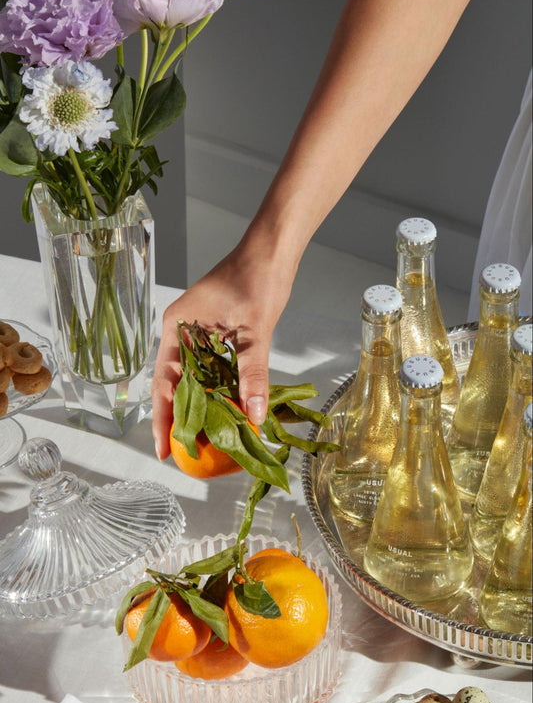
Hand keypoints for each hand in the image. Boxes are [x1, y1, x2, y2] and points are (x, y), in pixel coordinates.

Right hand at [151, 235, 294, 459]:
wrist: (272, 248)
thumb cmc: (258, 278)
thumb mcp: (255, 331)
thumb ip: (252, 375)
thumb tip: (255, 417)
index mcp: (177, 327)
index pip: (163, 383)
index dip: (162, 419)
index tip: (164, 450)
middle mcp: (180, 331)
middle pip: (174, 385)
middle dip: (180, 419)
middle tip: (186, 454)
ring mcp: (196, 331)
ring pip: (193, 379)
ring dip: (200, 406)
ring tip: (205, 440)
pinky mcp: (214, 332)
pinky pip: (210, 369)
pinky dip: (217, 391)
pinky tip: (227, 411)